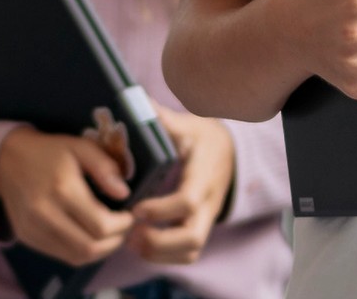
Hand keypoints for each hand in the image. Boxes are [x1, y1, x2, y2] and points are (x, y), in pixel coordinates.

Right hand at [0, 125, 129, 265]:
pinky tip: (88, 235)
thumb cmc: (49, 152)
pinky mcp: (27, 237)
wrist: (6, 159)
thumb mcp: (80, 147)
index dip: (123, 226)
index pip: (101, 226)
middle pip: (90, 248)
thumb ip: (105, 167)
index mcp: (62, 189)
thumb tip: (124, 193)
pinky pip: (62, 255)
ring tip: (109, 234)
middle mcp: (44, 214)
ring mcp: (33, 229)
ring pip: (77, 257)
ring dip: (100, 250)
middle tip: (122, 228)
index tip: (129, 215)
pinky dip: (81, 251)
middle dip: (115, 242)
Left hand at [125, 113, 236, 264]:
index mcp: (202, 175)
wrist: (227, 152)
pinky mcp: (198, 227)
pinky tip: (140, 244)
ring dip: (159, 254)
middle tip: (129, 234)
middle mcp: (207, 202)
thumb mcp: (186, 124)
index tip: (135, 208)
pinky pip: (188, 254)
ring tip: (130, 241)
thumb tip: (136, 101)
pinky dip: (164, 257)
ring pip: (191, 251)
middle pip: (193, 239)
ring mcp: (205, 218)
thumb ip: (162, 118)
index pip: (188, 200)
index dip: (161, 210)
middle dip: (159, 243)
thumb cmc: (202, 137)